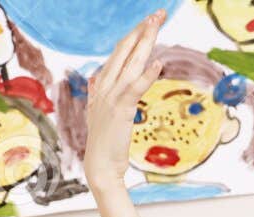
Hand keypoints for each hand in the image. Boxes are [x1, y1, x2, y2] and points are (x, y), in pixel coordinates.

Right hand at [83, 10, 165, 187]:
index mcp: (102, 84)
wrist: (100, 165)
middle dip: (142, 30)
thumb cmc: (106, 142)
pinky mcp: (121, 110)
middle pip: (125, 50)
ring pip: (130, 63)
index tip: (149, 21)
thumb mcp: (101, 113)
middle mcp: (104, 85)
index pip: (120, 52)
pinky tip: (158, 63)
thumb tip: (95, 79)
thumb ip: (99, 94)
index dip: (134, 35)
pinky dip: (146, 74)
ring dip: (144, 42)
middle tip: (158, 13)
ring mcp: (111, 96)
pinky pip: (135, 88)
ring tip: (157, 24)